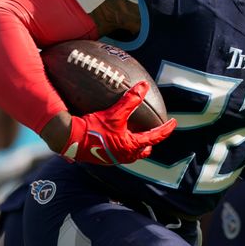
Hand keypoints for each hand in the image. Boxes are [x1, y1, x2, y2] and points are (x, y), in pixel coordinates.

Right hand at [61, 81, 176, 164]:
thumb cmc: (93, 129)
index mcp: (131, 146)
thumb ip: (130, 100)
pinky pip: (120, 153)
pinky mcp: (104, 158)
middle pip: (144, 150)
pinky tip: (118, 137)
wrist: (71, 140)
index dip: (166, 129)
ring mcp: (114, 158)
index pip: (155, 137)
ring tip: (137, 135)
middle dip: (151, 141)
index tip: (173, 122)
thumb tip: (143, 86)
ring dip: (138, 145)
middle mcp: (125, 156)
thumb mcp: (114, 113)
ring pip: (132, 153)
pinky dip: (125, 145)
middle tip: (155, 131)